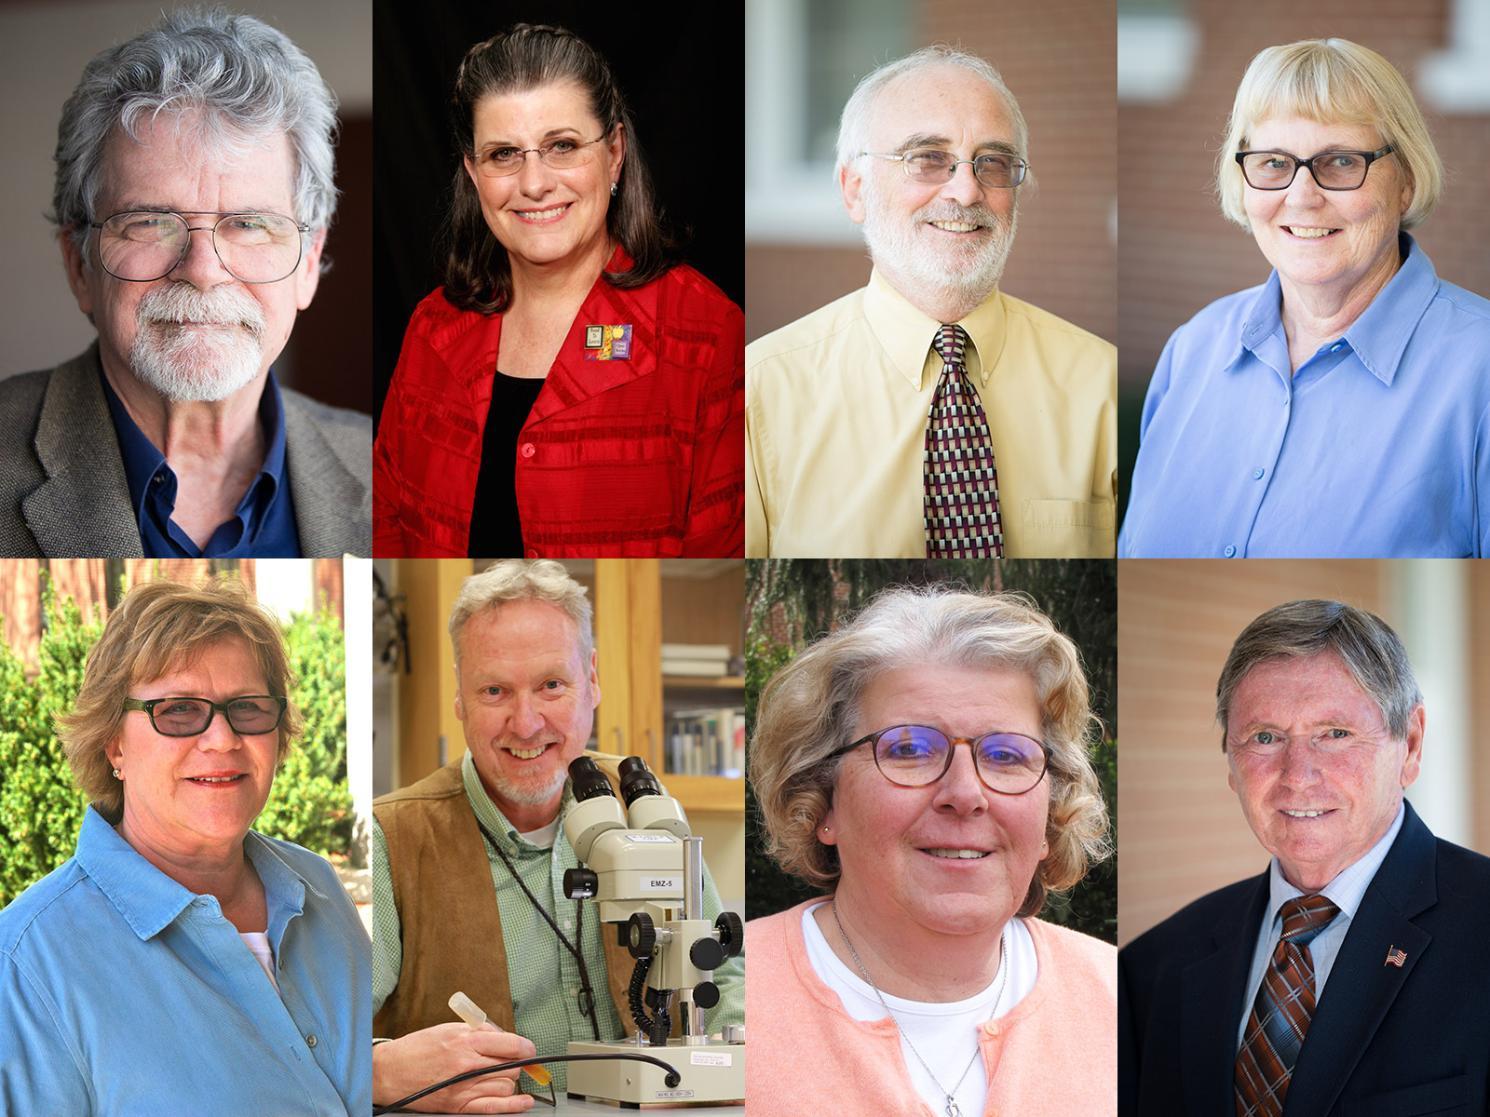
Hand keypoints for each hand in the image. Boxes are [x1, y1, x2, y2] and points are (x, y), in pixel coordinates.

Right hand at [373, 1022, 538, 1112]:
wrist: (390, 1072)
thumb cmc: (417, 1048)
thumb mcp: (449, 1028)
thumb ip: (479, 1031)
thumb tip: (503, 1037)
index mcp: (466, 1040)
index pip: (510, 1045)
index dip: (525, 1047)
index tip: (529, 1049)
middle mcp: (467, 1064)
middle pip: (510, 1066)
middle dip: (514, 1063)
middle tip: (508, 1061)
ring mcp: (463, 1088)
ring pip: (505, 1086)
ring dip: (508, 1080)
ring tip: (498, 1075)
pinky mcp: (457, 1106)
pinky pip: (493, 1108)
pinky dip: (513, 1106)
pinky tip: (524, 1101)